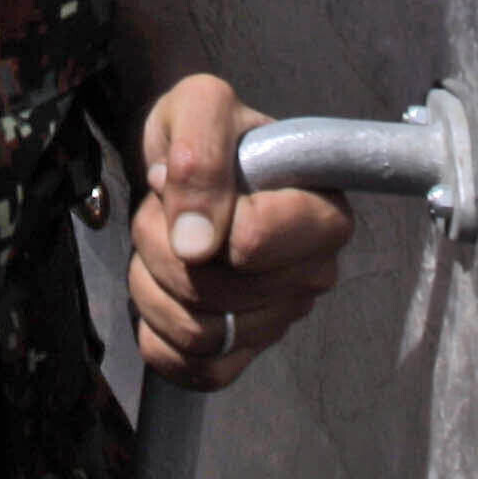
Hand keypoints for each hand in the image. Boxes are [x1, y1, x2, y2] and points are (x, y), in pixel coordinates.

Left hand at [127, 72, 355, 385]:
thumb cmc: (208, 134)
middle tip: (163, 212)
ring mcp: (281, 316)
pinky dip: (159, 334)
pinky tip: (161, 291)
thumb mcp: (200, 107)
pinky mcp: (247, 351)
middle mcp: (313, 271)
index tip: (184, 183)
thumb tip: (196, 243)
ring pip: (200, 334)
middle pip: (215, 292)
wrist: (191, 164)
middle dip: (162, 247)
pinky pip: (195, 371)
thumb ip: (201, 155)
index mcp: (324, 211)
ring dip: (153, 285)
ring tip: (161, 245)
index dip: (204, 215)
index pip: (251, 242)